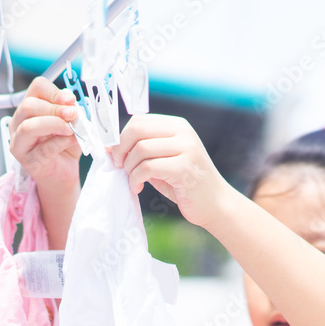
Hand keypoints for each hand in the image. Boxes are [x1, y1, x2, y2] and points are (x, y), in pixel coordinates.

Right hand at [9, 76, 81, 188]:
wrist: (62, 173)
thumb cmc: (64, 146)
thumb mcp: (73, 124)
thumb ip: (75, 114)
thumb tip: (80, 106)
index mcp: (30, 108)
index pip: (36, 89)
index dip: (54, 91)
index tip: (71, 99)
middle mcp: (19, 122)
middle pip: (29, 106)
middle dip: (54, 108)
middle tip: (73, 114)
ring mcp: (20, 142)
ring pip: (28, 127)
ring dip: (53, 124)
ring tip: (71, 128)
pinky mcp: (28, 160)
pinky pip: (43, 149)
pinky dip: (61, 142)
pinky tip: (72, 140)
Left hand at [109, 114, 233, 228]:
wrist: (215, 204)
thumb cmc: (184, 184)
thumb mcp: (162, 161)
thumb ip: (141, 151)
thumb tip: (109, 147)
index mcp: (177, 126)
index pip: (139, 120)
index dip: (121, 138)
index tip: (117, 156)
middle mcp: (183, 132)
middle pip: (137, 130)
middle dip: (121, 150)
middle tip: (120, 167)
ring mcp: (186, 149)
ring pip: (141, 149)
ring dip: (129, 168)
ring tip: (132, 181)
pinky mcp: (185, 168)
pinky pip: (148, 167)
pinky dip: (136, 179)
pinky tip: (138, 188)